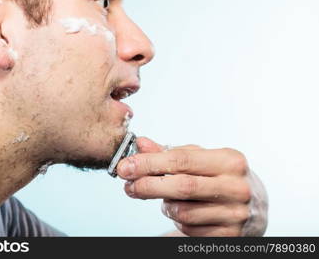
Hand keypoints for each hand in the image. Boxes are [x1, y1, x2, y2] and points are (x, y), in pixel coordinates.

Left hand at [116, 137, 267, 236]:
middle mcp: (236, 187)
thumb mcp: (200, 160)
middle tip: (128, 186)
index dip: (149, 163)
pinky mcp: (230, 235)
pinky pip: (189, 229)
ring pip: (182, 212)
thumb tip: (141, 143)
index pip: (181, 160)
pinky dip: (177, 220)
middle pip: (181, 186)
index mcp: (229, 160)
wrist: (254, 206)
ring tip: (166, 198)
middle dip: (148, 186)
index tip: (126, 166)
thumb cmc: (220, 176)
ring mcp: (235, 213)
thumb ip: (169, 153)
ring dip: (164, 205)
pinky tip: (183, 210)